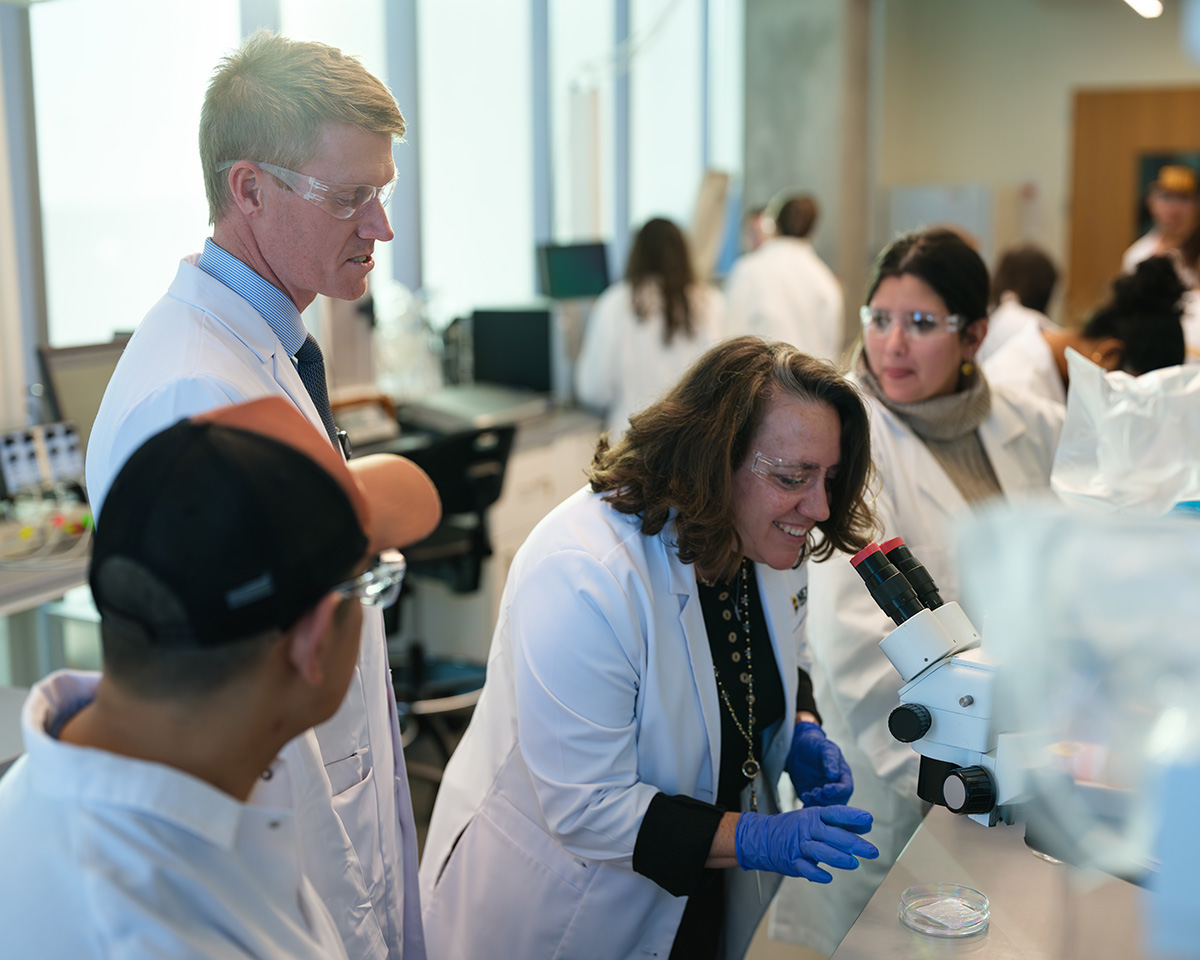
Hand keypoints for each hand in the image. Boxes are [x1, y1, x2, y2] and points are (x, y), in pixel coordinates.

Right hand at [734, 806, 877, 882]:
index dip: (851, 816)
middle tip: (872, 851)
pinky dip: (816, 873)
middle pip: (832, 834)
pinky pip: (805, 867)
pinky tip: (828, 878)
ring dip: (838, 858)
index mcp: (814, 815)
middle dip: (854, 843)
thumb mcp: (814, 819)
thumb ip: (839, 823)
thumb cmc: (795, 828)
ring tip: (854, 864)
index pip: (835, 813)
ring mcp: (799, 844)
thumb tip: (866, 825)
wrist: (762, 837)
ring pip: (820, 850)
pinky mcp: (791, 860)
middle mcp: (807, 828)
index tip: (868, 820)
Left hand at [786, 721, 853, 805]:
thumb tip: (834, 775)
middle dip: (826, 800)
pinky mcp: (813, 798)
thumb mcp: (825, 748)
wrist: (799, 750)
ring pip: (826, 807)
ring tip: (807, 794)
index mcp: (843, 775)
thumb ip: (830, 760)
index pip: (846, 788)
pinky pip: (814, 806)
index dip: (837, 791)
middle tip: (815, 792)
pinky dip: (809, 806)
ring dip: (817, 804)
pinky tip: (803, 797)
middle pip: (838, 801)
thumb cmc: (816, 746)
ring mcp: (825, 794)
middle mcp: (836, 787)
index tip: (826, 788)